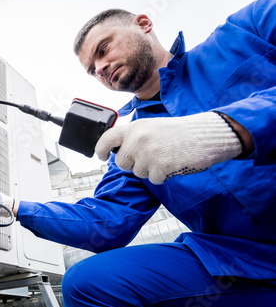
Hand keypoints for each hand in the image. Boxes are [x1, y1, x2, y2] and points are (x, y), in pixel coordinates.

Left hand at [94, 112, 241, 183]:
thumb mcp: (152, 127)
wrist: (206, 135)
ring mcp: (148, 153)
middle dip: (134, 163)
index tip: (102, 156)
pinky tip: (173, 163)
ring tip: (166, 155)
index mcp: (134, 128)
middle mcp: (138, 140)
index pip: (107, 139)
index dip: (101, 150)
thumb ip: (134, 137)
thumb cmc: (180, 132)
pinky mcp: (161, 167)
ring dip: (151, 169)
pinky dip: (163, 175)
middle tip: (152, 155)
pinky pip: (154, 179)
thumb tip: (118, 152)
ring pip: (139, 172)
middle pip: (122, 163)